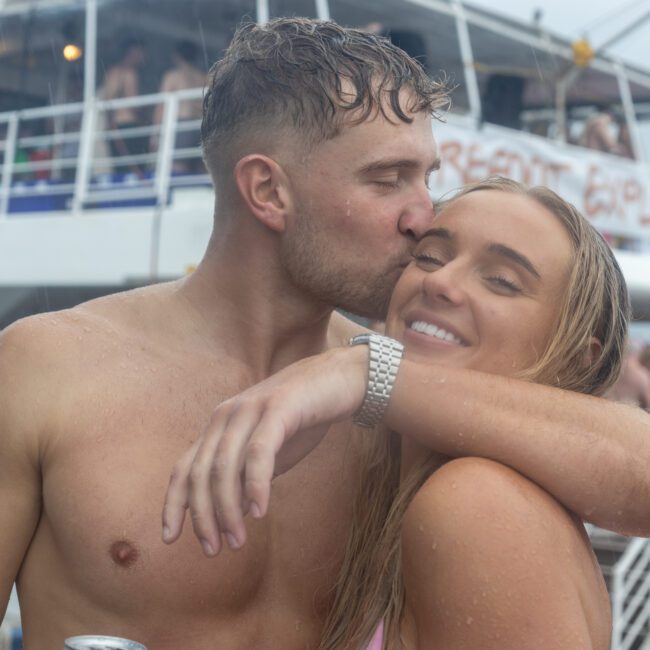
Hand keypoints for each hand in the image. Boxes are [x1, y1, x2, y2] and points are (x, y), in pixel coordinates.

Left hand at [161, 345, 367, 555]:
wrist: (340, 378)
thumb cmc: (304, 418)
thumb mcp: (270, 451)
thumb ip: (247, 474)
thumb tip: (232, 510)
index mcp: (220, 425)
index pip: (184, 468)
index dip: (173, 504)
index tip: (169, 538)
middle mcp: (227, 415)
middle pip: (199, 472)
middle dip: (202, 517)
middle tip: (214, 550)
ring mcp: (250, 409)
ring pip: (224, 466)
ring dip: (227, 509)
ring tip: (236, 541)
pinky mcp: (278, 408)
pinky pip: (259, 452)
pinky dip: (255, 484)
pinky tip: (259, 512)